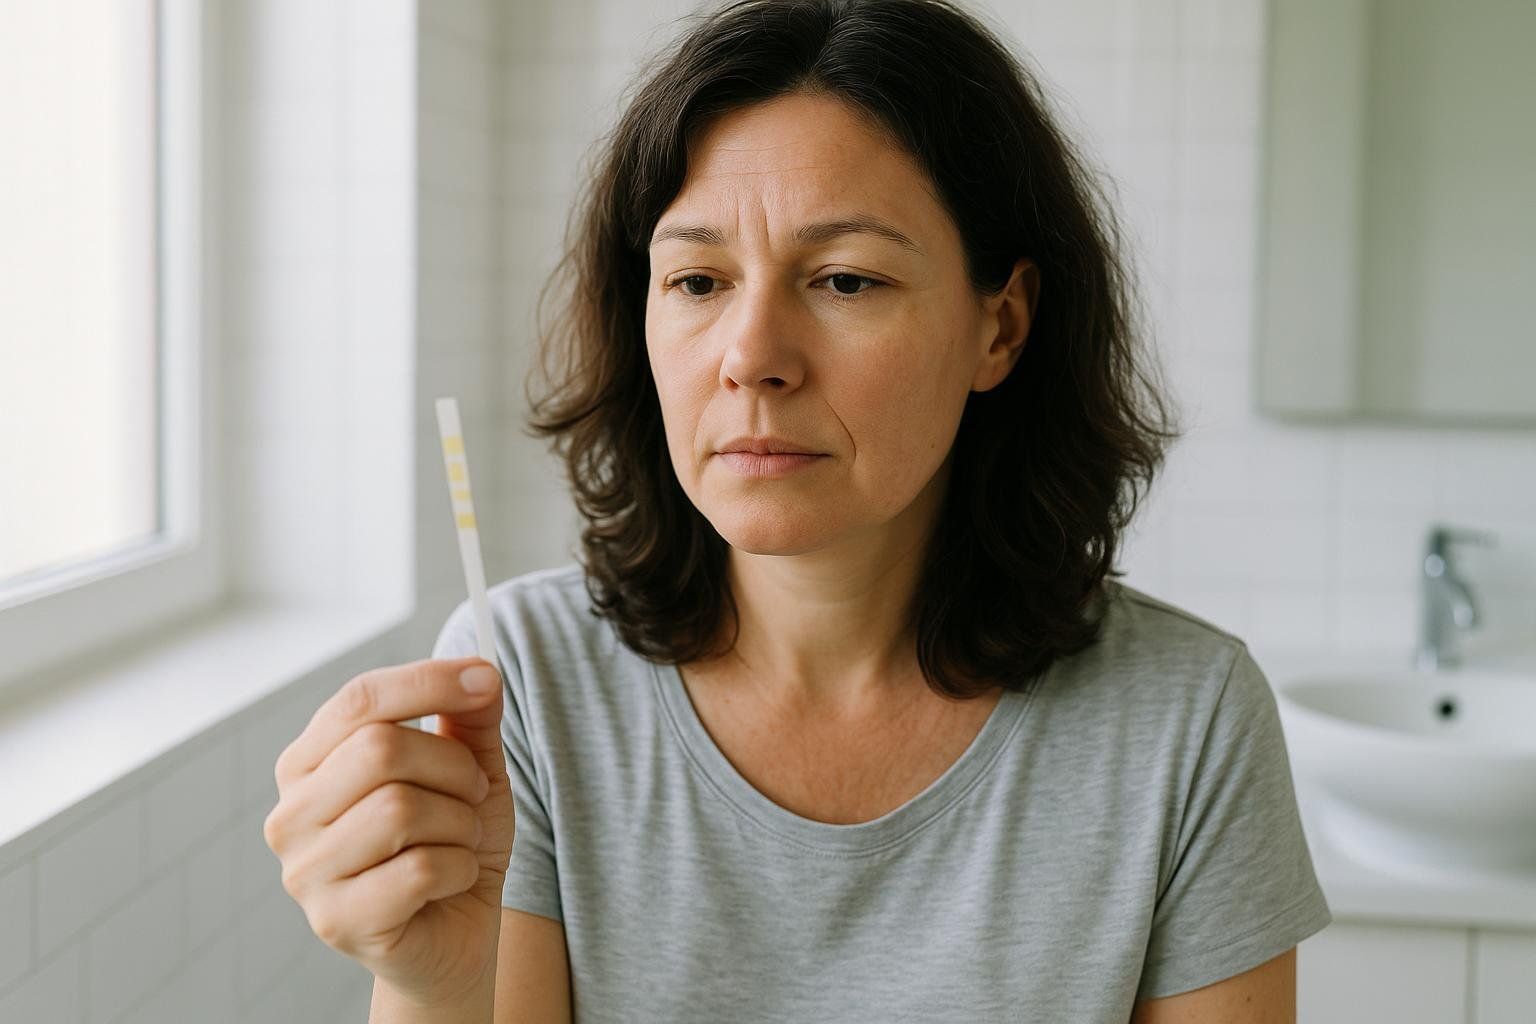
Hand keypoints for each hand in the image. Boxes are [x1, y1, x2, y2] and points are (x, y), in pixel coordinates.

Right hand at [262, 656, 514, 1005]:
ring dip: (460, 822)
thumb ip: (469, 718)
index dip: (427, 681)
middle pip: (379, 749)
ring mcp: (306, 870)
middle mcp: (293, 813)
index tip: (487, 676)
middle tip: (475, 794)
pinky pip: (419, 870)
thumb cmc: (449, 844)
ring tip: (461, 840)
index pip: (359, 700)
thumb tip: (483, 672)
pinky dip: (459, 868)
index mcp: (310, 762)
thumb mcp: (469, 770)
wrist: (452, 938)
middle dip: (453, 767)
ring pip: (400, 809)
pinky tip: (452, 880)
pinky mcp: (336, 920)